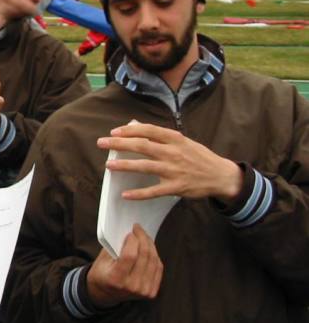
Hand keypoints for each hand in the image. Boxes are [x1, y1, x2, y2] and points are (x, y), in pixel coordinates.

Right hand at [87, 224, 162, 307]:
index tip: (131, 232)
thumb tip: (131, 233)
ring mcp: (143, 291)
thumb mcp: (102, 259)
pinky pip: (158, 268)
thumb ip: (115, 246)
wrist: (105, 292)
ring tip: (144, 238)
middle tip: (139, 230)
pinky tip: (149, 249)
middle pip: (144, 256)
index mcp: (116, 279)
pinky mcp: (151, 292)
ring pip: (154, 260)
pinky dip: (155, 256)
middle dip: (143, 238)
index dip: (133, 240)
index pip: (130, 255)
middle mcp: (131, 287)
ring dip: (150, 245)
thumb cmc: (103, 273)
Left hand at [97, 122, 242, 203]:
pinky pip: (154, 191)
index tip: (114, 131)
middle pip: (142, 146)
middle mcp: (173, 152)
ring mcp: (174, 170)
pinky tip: (125, 194)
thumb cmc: (199, 157)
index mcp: (175, 139)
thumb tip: (137, 128)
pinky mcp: (176, 187)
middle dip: (119, 144)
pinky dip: (139, 193)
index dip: (130, 130)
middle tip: (102, 143)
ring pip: (144, 167)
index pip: (148, 130)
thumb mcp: (183, 141)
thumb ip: (162, 137)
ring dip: (124, 166)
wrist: (221, 175)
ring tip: (108, 165)